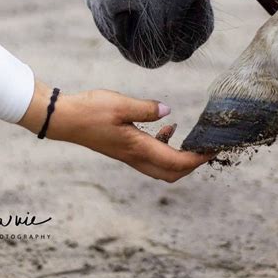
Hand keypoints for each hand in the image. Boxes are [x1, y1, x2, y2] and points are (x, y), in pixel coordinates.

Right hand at [19, 81, 212, 181]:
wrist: (64, 119)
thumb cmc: (90, 111)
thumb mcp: (120, 104)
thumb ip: (145, 108)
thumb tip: (167, 111)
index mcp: (138, 148)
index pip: (176, 162)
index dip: (197, 159)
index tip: (212, 150)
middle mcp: (135, 156)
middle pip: (171, 173)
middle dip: (191, 165)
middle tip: (205, 148)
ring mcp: (128, 155)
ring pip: (161, 168)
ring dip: (178, 158)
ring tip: (190, 137)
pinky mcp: (123, 149)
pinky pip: (151, 157)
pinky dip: (164, 148)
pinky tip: (165, 127)